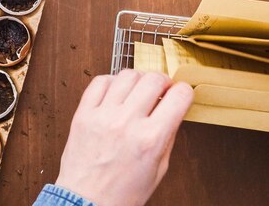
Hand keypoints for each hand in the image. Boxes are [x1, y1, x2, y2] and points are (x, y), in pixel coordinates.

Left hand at [55, 70, 193, 205]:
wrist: (87, 202)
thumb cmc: (122, 192)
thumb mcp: (159, 169)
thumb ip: (168, 135)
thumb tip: (174, 108)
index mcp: (150, 139)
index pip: (179, 96)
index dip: (184, 92)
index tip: (180, 94)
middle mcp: (127, 123)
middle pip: (153, 79)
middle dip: (163, 81)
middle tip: (161, 90)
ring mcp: (103, 116)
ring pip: (127, 75)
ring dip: (138, 80)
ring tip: (137, 91)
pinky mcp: (83, 114)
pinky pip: (99, 82)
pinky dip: (111, 82)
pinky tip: (115, 93)